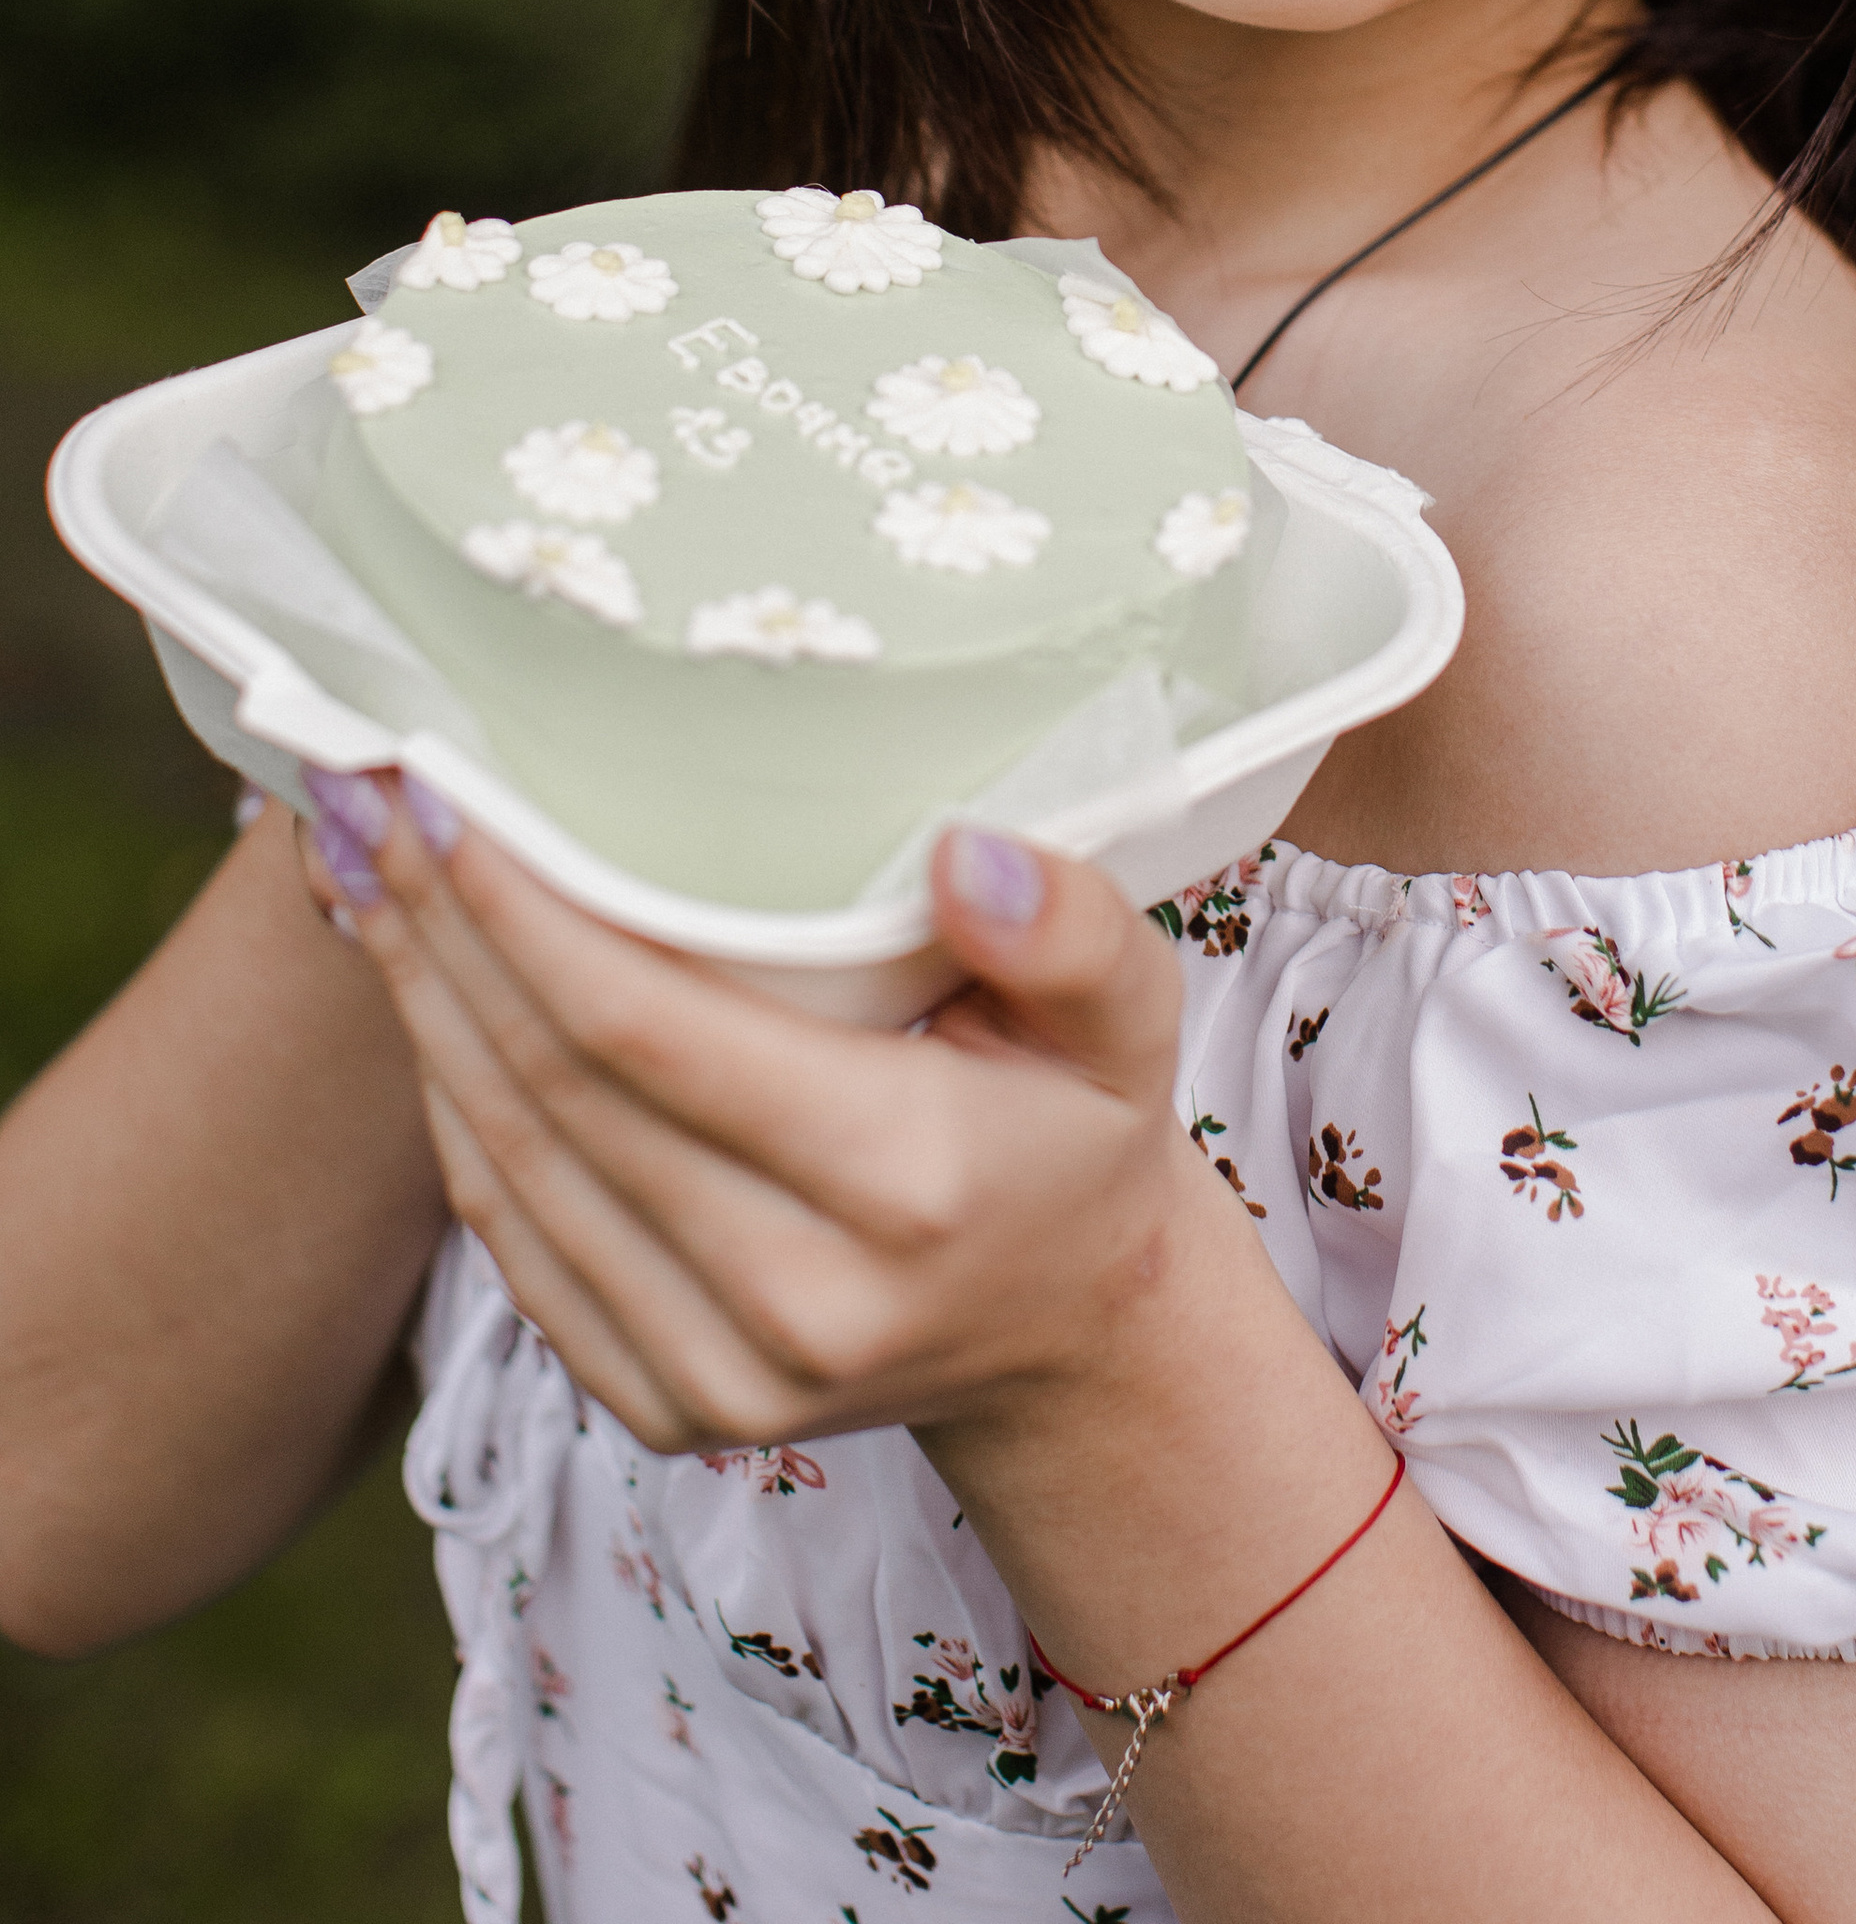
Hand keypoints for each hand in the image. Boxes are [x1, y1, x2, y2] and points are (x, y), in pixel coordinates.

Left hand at [303, 771, 1200, 1458]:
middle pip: (557, 1092)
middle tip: (375, 798)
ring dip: (426, 1014)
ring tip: (369, 875)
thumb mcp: (1131, 1014)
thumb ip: (1073, 929)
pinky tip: (426, 1005)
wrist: (1070, 1336)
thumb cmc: (1083, 1129)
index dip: (531, 916)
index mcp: (905, 1182)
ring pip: (513, 1168)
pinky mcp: (664, 1411)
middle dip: (449, 934)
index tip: (453, 798)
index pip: (651, 1033)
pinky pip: (517, 1247)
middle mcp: (797, 1302)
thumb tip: (967, 856)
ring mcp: (719, 1378)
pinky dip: (455, 1116)